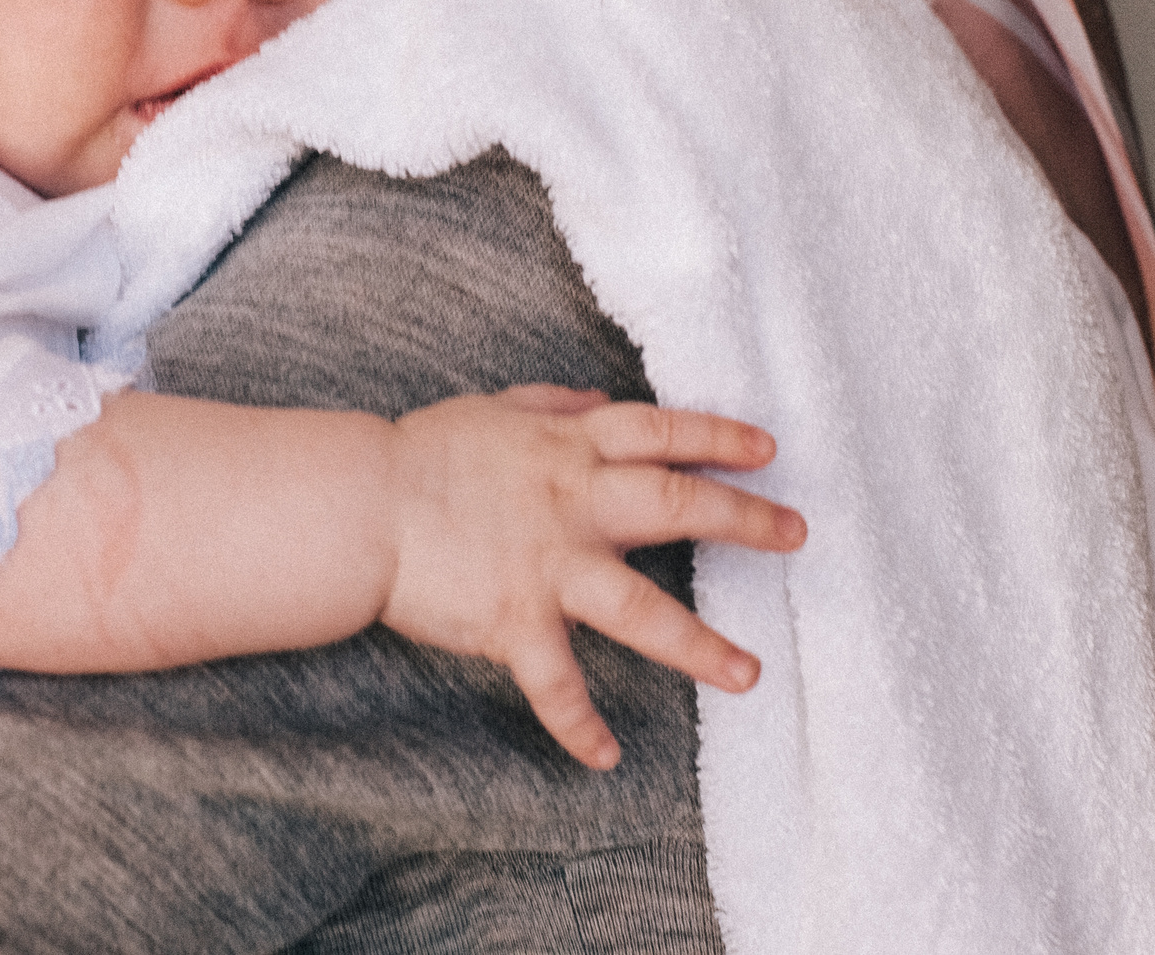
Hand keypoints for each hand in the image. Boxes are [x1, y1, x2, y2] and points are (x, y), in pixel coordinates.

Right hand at [379, 385, 804, 770]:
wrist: (359, 505)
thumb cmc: (420, 454)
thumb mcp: (494, 409)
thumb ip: (552, 402)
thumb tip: (598, 398)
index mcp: (569, 445)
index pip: (661, 432)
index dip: (719, 437)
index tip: (766, 448)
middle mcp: (573, 503)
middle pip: (677, 505)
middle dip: (745, 519)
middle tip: (796, 533)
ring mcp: (549, 566)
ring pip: (642, 608)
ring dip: (701, 644)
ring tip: (749, 674)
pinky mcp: (516, 620)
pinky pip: (557, 684)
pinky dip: (580, 725)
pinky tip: (606, 756)